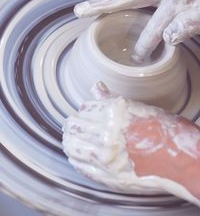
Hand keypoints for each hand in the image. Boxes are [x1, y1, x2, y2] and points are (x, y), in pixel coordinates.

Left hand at [63, 82, 199, 205]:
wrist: (180, 160)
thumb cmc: (164, 131)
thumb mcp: (138, 108)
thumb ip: (111, 99)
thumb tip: (95, 86)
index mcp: (114, 114)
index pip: (85, 108)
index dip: (85, 108)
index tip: (85, 110)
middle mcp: (106, 135)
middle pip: (74, 125)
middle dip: (73, 123)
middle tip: (74, 122)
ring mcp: (105, 158)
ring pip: (72, 145)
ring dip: (70, 139)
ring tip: (72, 137)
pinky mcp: (107, 176)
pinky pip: (80, 166)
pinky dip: (75, 157)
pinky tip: (76, 154)